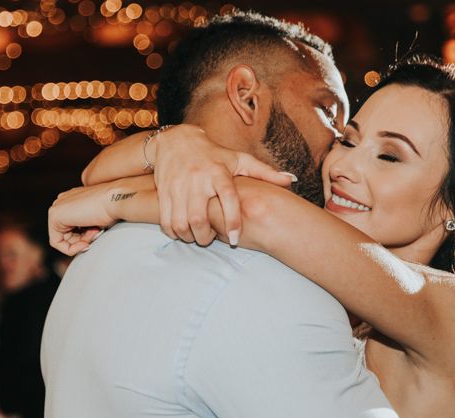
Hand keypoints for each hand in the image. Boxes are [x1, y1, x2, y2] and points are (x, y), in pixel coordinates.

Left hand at [48, 182, 117, 255]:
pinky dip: (71, 249)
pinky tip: (85, 243)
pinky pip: (56, 242)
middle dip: (82, 240)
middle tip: (96, 235)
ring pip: (61, 239)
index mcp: (72, 200)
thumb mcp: (97, 220)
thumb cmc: (113, 208)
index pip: (72, 228)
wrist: (116, 200)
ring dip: (80, 243)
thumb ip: (87, 226)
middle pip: (65, 234)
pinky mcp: (54, 214)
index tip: (97, 234)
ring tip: (94, 233)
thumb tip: (83, 240)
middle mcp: (62, 201)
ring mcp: (57, 206)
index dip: (85, 237)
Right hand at [151, 125, 295, 245]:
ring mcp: (178, 186)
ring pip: (181, 223)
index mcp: (219, 172)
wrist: (175, 140)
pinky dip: (173, 231)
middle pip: (199, 218)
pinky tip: (182, 231)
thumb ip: (264, 172)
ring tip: (196, 235)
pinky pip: (166, 220)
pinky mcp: (163, 191)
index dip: (232, 222)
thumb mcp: (239, 159)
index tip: (234, 239)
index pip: (228, 198)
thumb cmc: (214, 154)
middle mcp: (198, 179)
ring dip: (189, 236)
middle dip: (205, 236)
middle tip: (210, 237)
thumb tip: (291, 180)